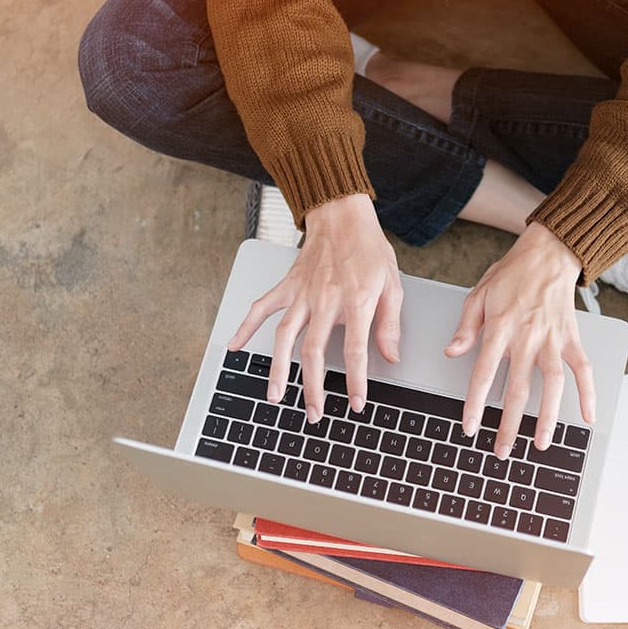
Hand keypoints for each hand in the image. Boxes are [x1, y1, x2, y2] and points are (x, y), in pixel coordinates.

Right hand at [228, 194, 402, 422]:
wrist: (342, 215)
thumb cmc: (369, 249)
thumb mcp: (392, 284)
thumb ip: (389, 323)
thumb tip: (391, 356)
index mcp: (356, 301)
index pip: (355, 349)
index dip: (357, 380)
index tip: (356, 403)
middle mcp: (325, 300)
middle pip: (314, 351)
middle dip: (312, 386)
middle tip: (314, 413)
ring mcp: (302, 293)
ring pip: (285, 337)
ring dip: (279, 369)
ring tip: (275, 396)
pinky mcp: (287, 286)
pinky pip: (262, 308)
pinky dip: (245, 327)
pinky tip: (235, 346)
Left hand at [445, 222, 595, 458]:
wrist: (548, 254)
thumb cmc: (511, 274)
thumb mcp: (478, 295)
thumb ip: (466, 327)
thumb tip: (451, 353)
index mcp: (500, 329)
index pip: (483, 374)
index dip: (475, 404)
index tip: (470, 427)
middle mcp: (527, 338)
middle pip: (517, 389)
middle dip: (508, 425)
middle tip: (502, 451)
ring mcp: (553, 340)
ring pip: (552, 386)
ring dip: (547, 418)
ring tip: (541, 444)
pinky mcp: (572, 338)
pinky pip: (583, 369)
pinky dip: (589, 393)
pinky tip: (588, 416)